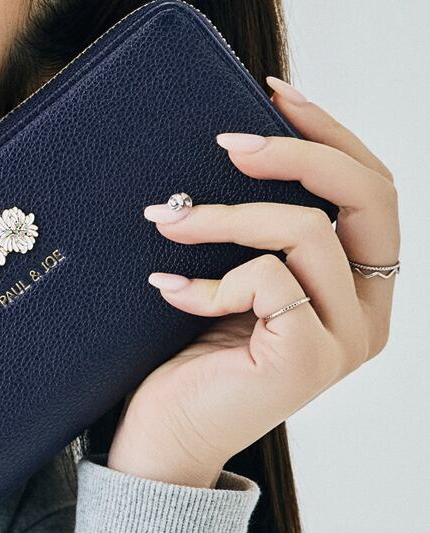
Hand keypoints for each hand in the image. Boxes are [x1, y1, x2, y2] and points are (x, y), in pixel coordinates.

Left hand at [106, 76, 398, 488]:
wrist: (160, 440)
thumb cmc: (187, 357)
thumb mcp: (232, 276)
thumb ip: (257, 229)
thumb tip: (236, 142)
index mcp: (362, 287)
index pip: (372, 187)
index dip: (329, 132)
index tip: (272, 91)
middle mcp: (369, 313)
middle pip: (365, 195)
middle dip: (296, 153)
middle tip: (225, 141)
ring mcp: (344, 341)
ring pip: (305, 232)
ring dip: (223, 216)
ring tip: (164, 221)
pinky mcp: (307, 361)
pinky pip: (268, 283)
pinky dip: (209, 279)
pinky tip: (167, 291)